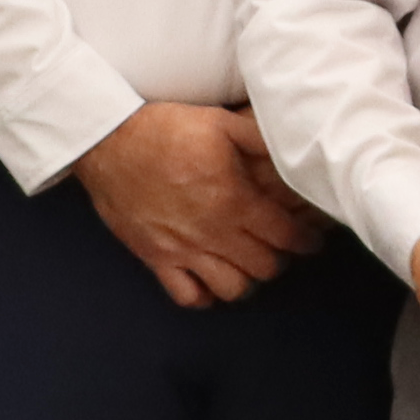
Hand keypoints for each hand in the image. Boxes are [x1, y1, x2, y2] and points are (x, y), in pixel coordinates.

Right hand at [72, 101, 311, 309]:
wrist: (108, 142)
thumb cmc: (165, 129)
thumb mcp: (220, 122)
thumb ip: (260, 138)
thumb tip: (294, 145)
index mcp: (233, 200)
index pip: (285, 236)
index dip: (305, 239)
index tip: (311, 238)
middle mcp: (212, 231)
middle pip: (264, 266)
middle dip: (279, 258)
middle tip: (279, 246)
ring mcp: (183, 250)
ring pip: (232, 288)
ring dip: (246, 279)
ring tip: (247, 263)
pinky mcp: (156, 258)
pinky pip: (188, 296)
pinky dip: (205, 294)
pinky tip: (210, 278)